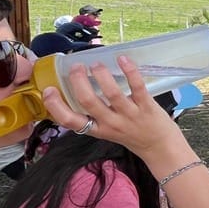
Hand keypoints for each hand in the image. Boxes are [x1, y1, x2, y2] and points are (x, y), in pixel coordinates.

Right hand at [42, 56, 182, 158]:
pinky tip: (122, 59)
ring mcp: (129, 115)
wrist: (160, 148)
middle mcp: (111, 123)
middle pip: (88, 102)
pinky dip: (129, 71)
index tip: (48, 90)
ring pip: (112, 94)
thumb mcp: (106, 131)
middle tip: (76, 67)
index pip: (70, 121)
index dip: (55, 106)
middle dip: (78, 81)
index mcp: (97, 129)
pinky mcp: (147, 107)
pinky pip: (137, 87)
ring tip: (95, 64)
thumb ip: (93, 116)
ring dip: (101, 75)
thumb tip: (77, 90)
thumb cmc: (132, 135)